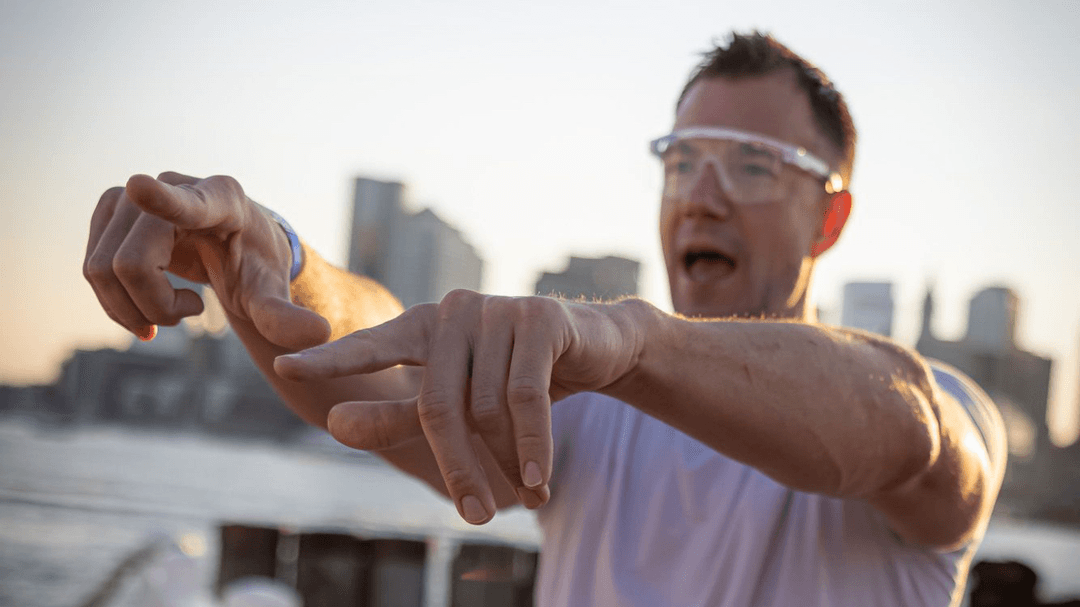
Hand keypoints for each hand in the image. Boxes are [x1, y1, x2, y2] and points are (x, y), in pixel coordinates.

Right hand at [84, 172, 329, 349]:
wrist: (237, 247)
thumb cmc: (257, 265)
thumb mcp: (271, 292)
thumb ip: (285, 316)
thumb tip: (320, 334)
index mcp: (222, 200)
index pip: (186, 202)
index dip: (161, 200)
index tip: (140, 187)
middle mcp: (175, 185)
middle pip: (131, 263)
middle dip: (154, 306)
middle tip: (192, 313)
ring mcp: (135, 195)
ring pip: (102, 269)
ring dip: (133, 307)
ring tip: (177, 307)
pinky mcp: (111, 210)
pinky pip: (91, 267)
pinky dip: (116, 301)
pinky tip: (150, 306)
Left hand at [273, 290, 643, 523]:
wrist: (595, 348)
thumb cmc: (515, 379)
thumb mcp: (459, 404)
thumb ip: (398, 415)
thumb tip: (334, 424)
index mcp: (424, 327)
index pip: (371, 345)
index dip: (330, 360)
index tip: (283, 368)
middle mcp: (453, 312)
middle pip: (437, 407)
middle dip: (458, 468)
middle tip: (476, 516)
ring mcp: (497, 310)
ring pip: (486, 409)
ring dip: (508, 463)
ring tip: (530, 496)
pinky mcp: (539, 320)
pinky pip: (526, 398)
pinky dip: (533, 445)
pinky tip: (539, 480)